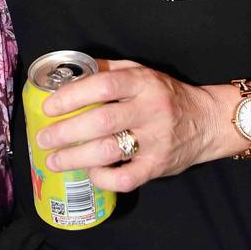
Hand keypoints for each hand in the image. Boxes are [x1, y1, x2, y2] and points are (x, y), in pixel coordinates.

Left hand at [36, 60, 219, 192]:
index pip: (103, 85)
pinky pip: (126, 178)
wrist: (208, 121)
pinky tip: (89, 173)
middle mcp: (150, 110)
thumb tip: (69, 74)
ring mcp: (156, 140)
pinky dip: (103, 178)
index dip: (72, 96)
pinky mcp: (159, 167)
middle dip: (66, 132)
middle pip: (101, 121)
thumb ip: (109, 71)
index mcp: (143, 82)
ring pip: (109, 151)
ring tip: (53, 160)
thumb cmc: (166, 94)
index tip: (49, 107)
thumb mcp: (142, 72)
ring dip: (75, 158)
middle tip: (43, 139)